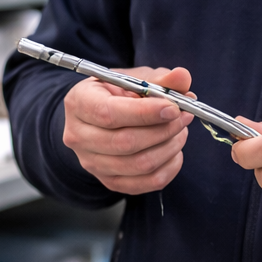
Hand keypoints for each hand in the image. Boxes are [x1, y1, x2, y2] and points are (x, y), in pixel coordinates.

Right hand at [61, 68, 194, 194]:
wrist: (99, 117)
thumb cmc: (116, 93)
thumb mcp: (133, 78)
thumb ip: (158, 78)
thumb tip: (182, 77)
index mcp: (79, 103)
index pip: (109, 113)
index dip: (145, 113)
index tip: (173, 108)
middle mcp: (78, 136)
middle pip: (125, 143)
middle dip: (163, 130)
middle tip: (184, 116)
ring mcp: (92, 163)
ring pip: (139, 165)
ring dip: (169, 148)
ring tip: (180, 131)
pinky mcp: (109, 181)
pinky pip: (145, 184)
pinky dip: (168, 169)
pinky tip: (174, 152)